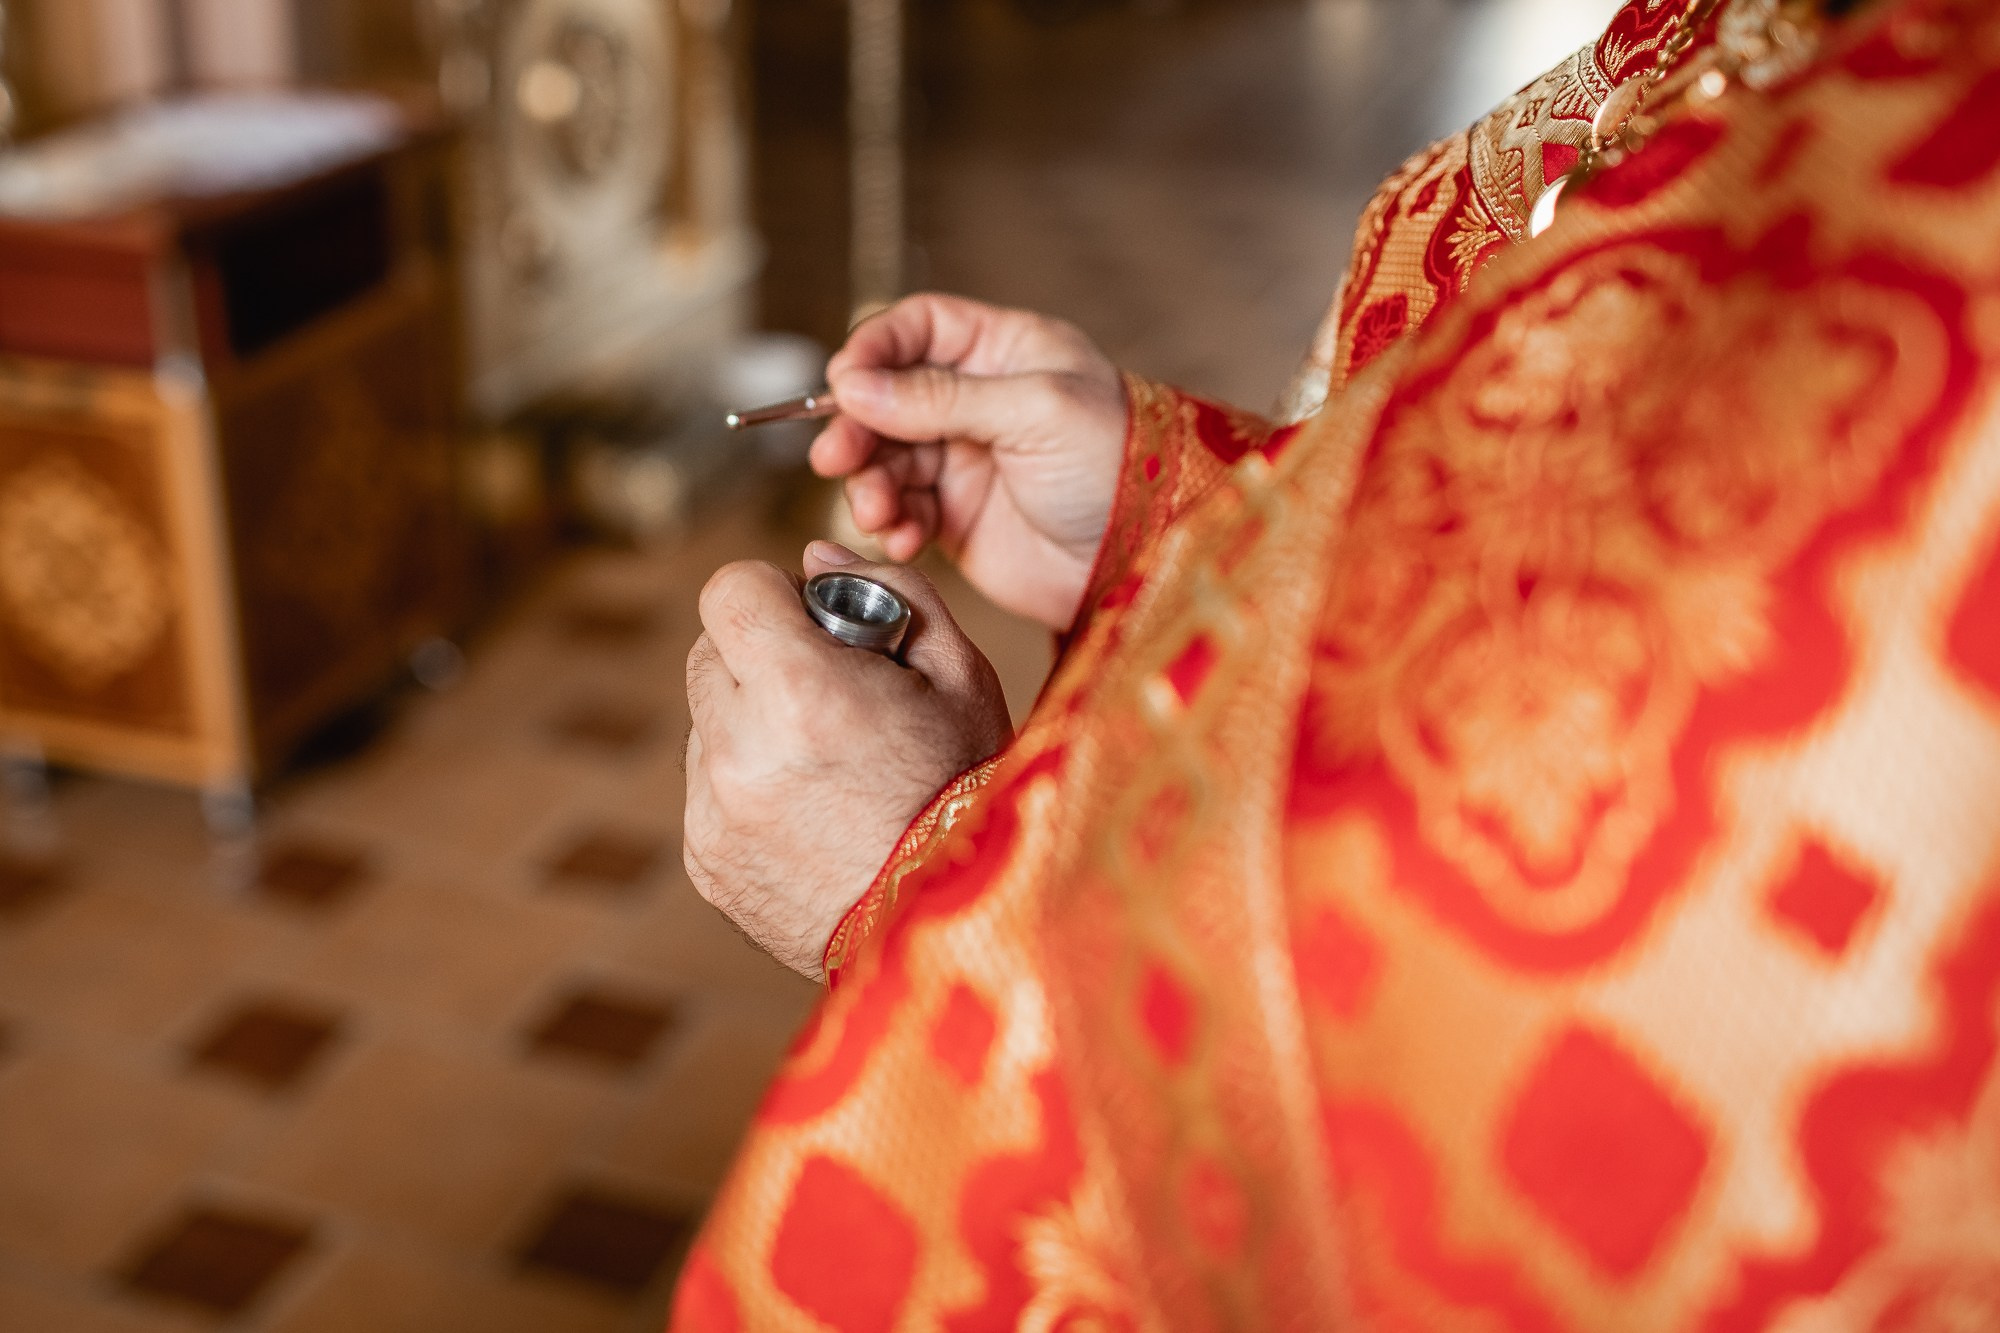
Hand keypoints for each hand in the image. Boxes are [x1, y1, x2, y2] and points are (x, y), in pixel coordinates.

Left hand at [684, 541, 1011, 979]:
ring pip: (706, 721)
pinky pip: (708, 788)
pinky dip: (748, 783)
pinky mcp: (706, 860)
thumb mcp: (963, 675)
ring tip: (829, 761)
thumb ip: (894, 592)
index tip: (812, 617)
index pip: (729, 591)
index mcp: (801, 694)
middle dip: (761, 654)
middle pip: (709, 651)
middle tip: (829, 689)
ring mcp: (713, 812)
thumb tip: (814, 556)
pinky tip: (815, 811)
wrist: (955, 927)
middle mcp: (739, 752)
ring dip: (751, 720)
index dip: (771, 591)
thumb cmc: (968, 791)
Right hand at [812, 293, 1128, 631]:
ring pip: (888, 459)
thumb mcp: (1034, 411)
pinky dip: (893, 525)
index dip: (874, 349)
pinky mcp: (959, 516)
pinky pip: (904, 511)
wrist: (1147, 555)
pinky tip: (902, 538)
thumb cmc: (1116, 465)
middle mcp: (979, 400)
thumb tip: (854, 385)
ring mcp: (966, 459)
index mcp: (1005, 352)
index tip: (843, 382)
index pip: (919, 329)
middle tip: (838, 458)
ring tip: (877, 512)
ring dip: (870, 484)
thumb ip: (941, 398)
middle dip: (858, 429)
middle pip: (888, 398)